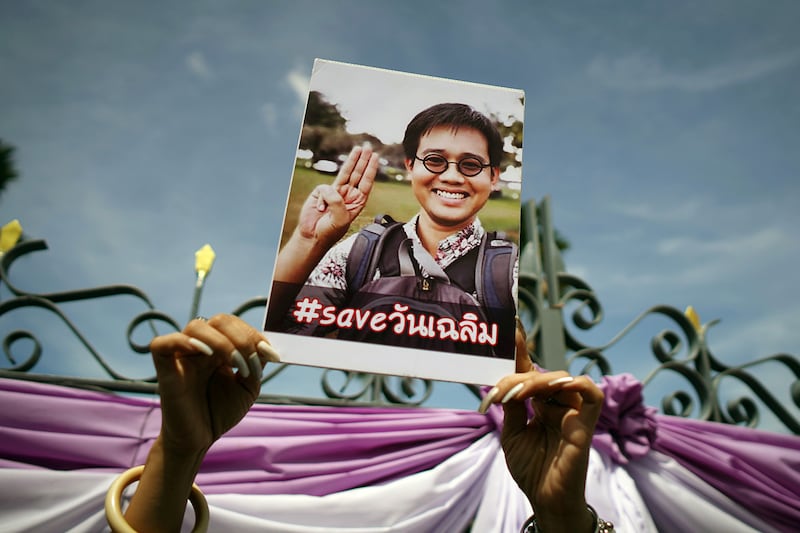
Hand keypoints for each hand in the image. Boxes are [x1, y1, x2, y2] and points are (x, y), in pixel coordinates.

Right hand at [150, 314, 279, 452]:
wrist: (200, 440)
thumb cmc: (220, 413)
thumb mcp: (248, 386)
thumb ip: (257, 364)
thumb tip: (267, 346)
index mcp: (218, 348)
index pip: (234, 324)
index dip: (253, 334)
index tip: (270, 353)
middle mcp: (200, 347)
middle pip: (219, 320)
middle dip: (242, 338)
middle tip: (250, 363)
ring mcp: (181, 357)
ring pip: (196, 326)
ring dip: (222, 342)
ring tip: (235, 365)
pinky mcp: (165, 370)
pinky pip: (161, 344)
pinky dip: (181, 341)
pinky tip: (205, 354)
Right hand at [296, 145, 378, 245]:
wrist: (312, 236)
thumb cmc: (329, 231)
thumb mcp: (339, 219)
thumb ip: (337, 202)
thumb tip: (331, 188)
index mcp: (357, 202)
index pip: (366, 182)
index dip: (370, 169)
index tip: (375, 157)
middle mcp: (348, 195)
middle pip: (357, 174)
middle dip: (363, 160)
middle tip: (368, 148)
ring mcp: (335, 192)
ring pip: (345, 173)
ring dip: (352, 161)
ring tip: (358, 149)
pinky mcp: (321, 192)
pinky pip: (324, 189)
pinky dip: (322, 199)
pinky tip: (321, 209)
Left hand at [484, 327, 603, 531]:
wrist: (545, 499)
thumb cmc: (531, 469)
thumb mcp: (512, 432)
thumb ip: (513, 405)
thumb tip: (505, 380)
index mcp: (540, 404)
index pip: (530, 370)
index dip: (521, 349)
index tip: (510, 326)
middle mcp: (557, 403)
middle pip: (539, 373)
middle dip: (516, 377)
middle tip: (498, 391)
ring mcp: (573, 411)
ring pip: (559, 378)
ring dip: (536, 381)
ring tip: (516, 394)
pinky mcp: (587, 422)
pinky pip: (591, 392)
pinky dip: (575, 383)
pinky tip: (555, 386)